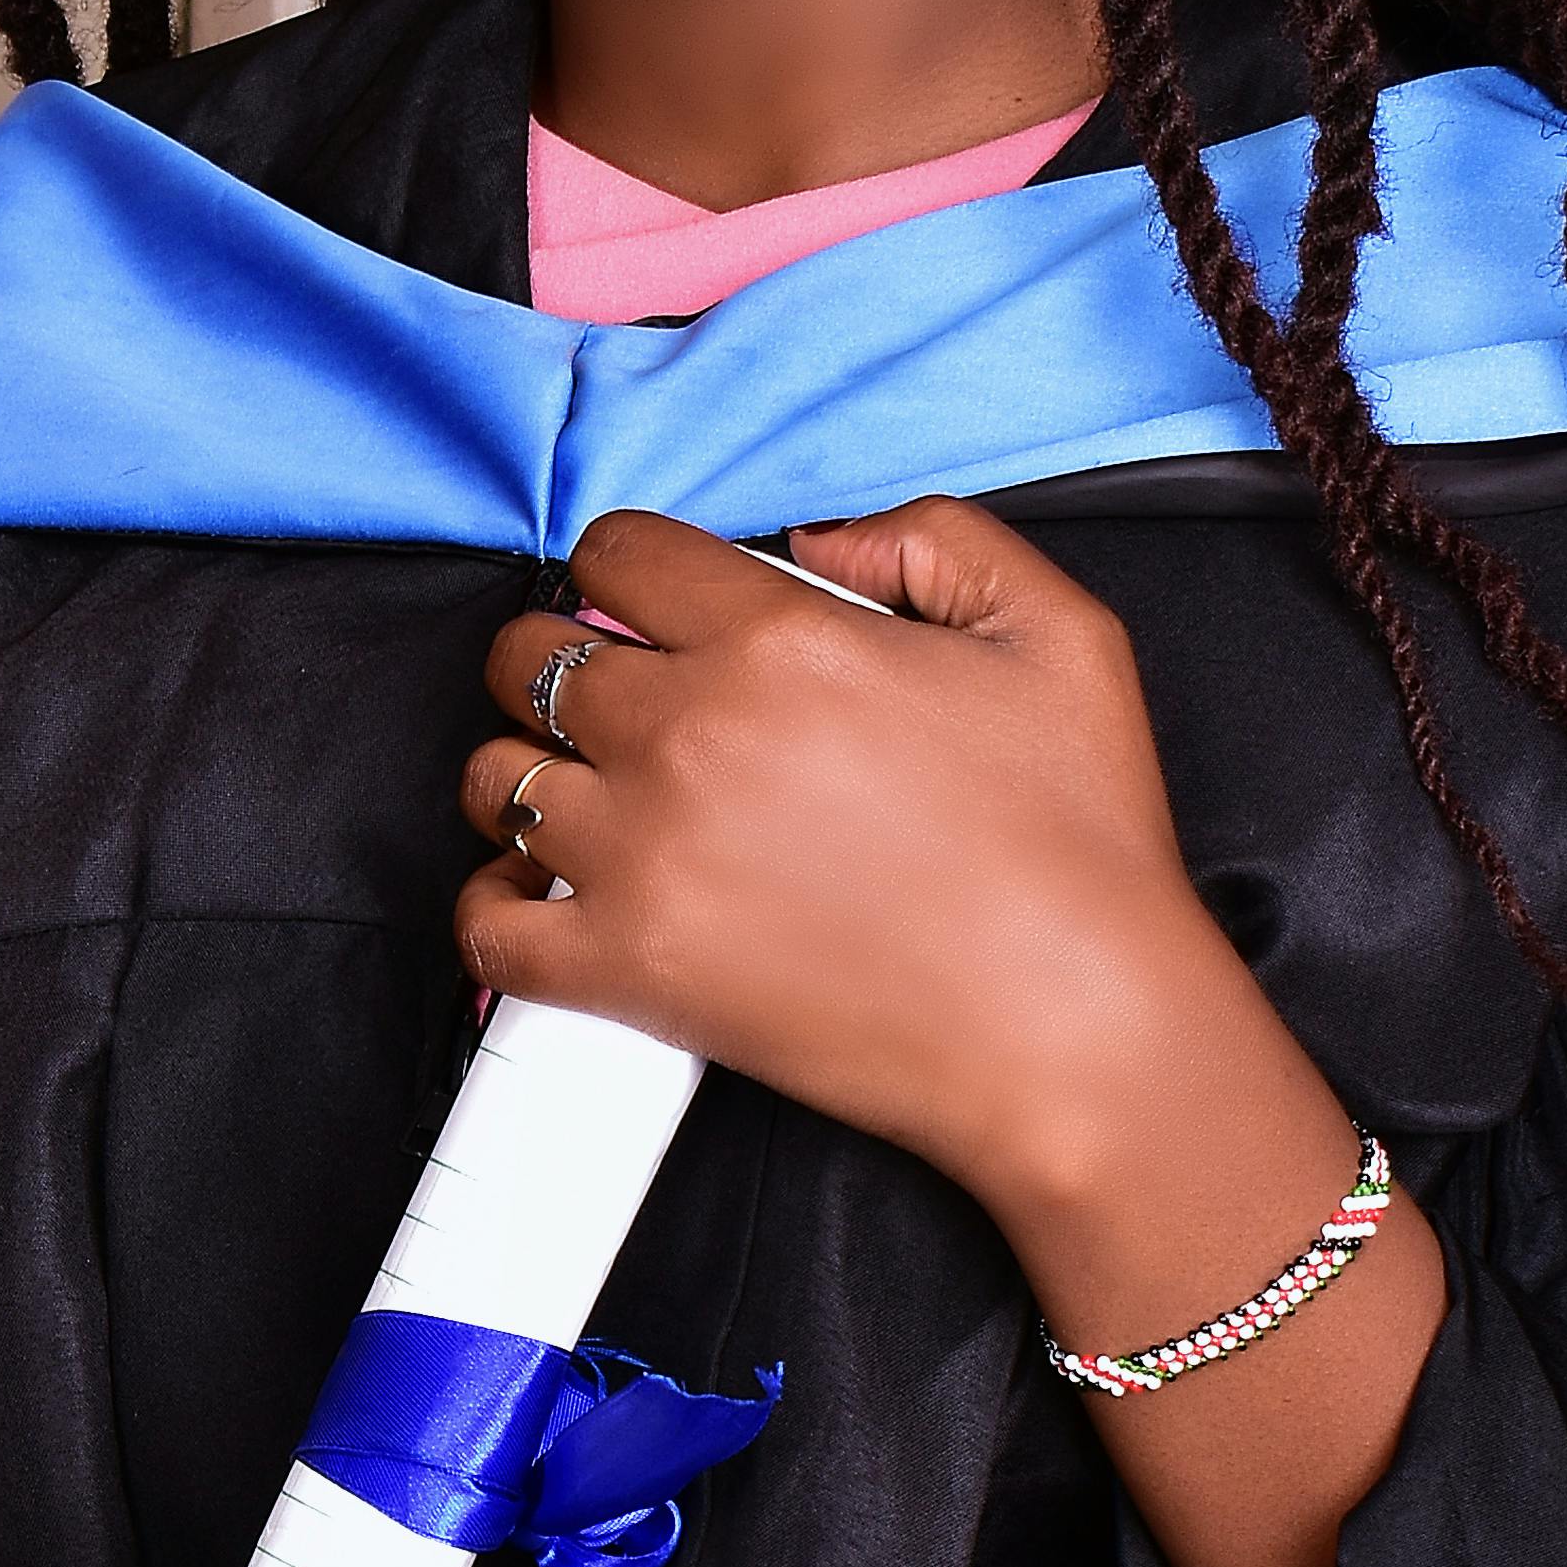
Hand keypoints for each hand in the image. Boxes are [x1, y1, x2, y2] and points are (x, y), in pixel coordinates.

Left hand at [457, 501, 1218, 1246]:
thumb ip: (936, 539)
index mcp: (780, 638)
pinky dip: (498, 901)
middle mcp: (690, 733)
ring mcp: (645, 854)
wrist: (1077, 1028)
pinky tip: (549, 891)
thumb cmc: (1079, 846)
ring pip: (497, 777)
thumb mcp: (1057, 631)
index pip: (616, 554)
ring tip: (586, 796)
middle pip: (533, 658)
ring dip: (528, 774)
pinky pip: (488, 919)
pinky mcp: (629, 968)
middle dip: (561, 662)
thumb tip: (818, 538)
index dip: (625, 570)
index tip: (644, 607)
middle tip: (613, 699)